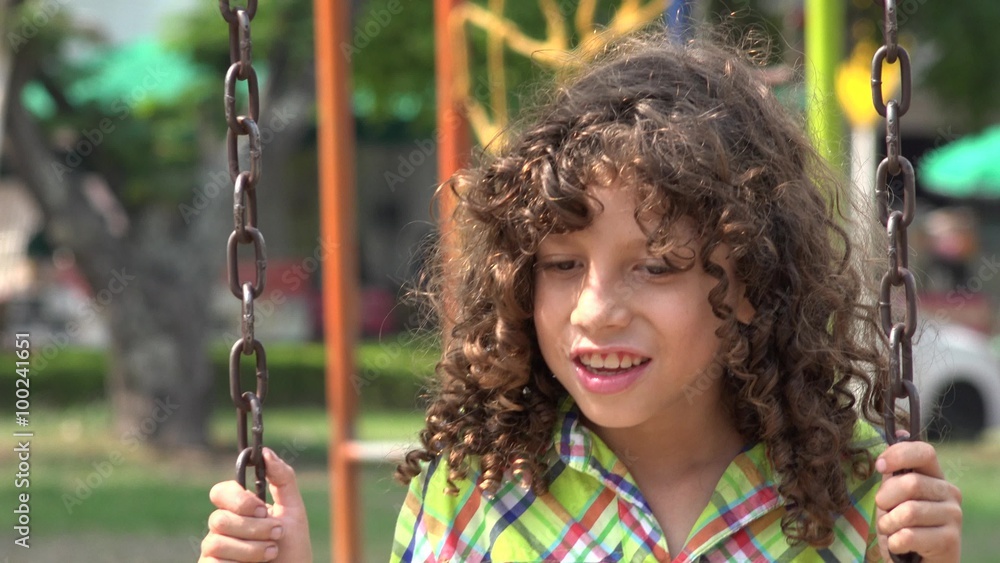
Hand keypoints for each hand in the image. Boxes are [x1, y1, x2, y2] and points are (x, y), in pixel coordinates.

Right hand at [199, 448, 312, 561]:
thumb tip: (266, 452)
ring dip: (252, 549)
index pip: (220, 492)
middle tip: (277, 534)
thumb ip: (283, 479)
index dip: (238, 499)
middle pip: (219, 518)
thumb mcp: (294, 510)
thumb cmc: (293, 548)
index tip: (262, 509)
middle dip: (254, 528)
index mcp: (239, 509)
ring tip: (272, 553)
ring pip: (216, 542)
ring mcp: (214, 550)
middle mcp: (222, 528)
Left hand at [875, 437, 961, 562]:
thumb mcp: (895, 496)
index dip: (899, 454)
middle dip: (886, 499)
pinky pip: (908, 536)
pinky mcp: (950, 540)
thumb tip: (899, 432)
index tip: (879, 466)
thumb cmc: (904, 526)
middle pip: (910, 483)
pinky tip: (899, 545)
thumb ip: (895, 470)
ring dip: (888, 524)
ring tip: (891, 530)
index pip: (925, 451)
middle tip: (883, 510)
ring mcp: (953, 516)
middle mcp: (950, 492)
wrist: (919, 562)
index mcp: (935, 476)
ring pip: (908, 512)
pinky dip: (894, 542)